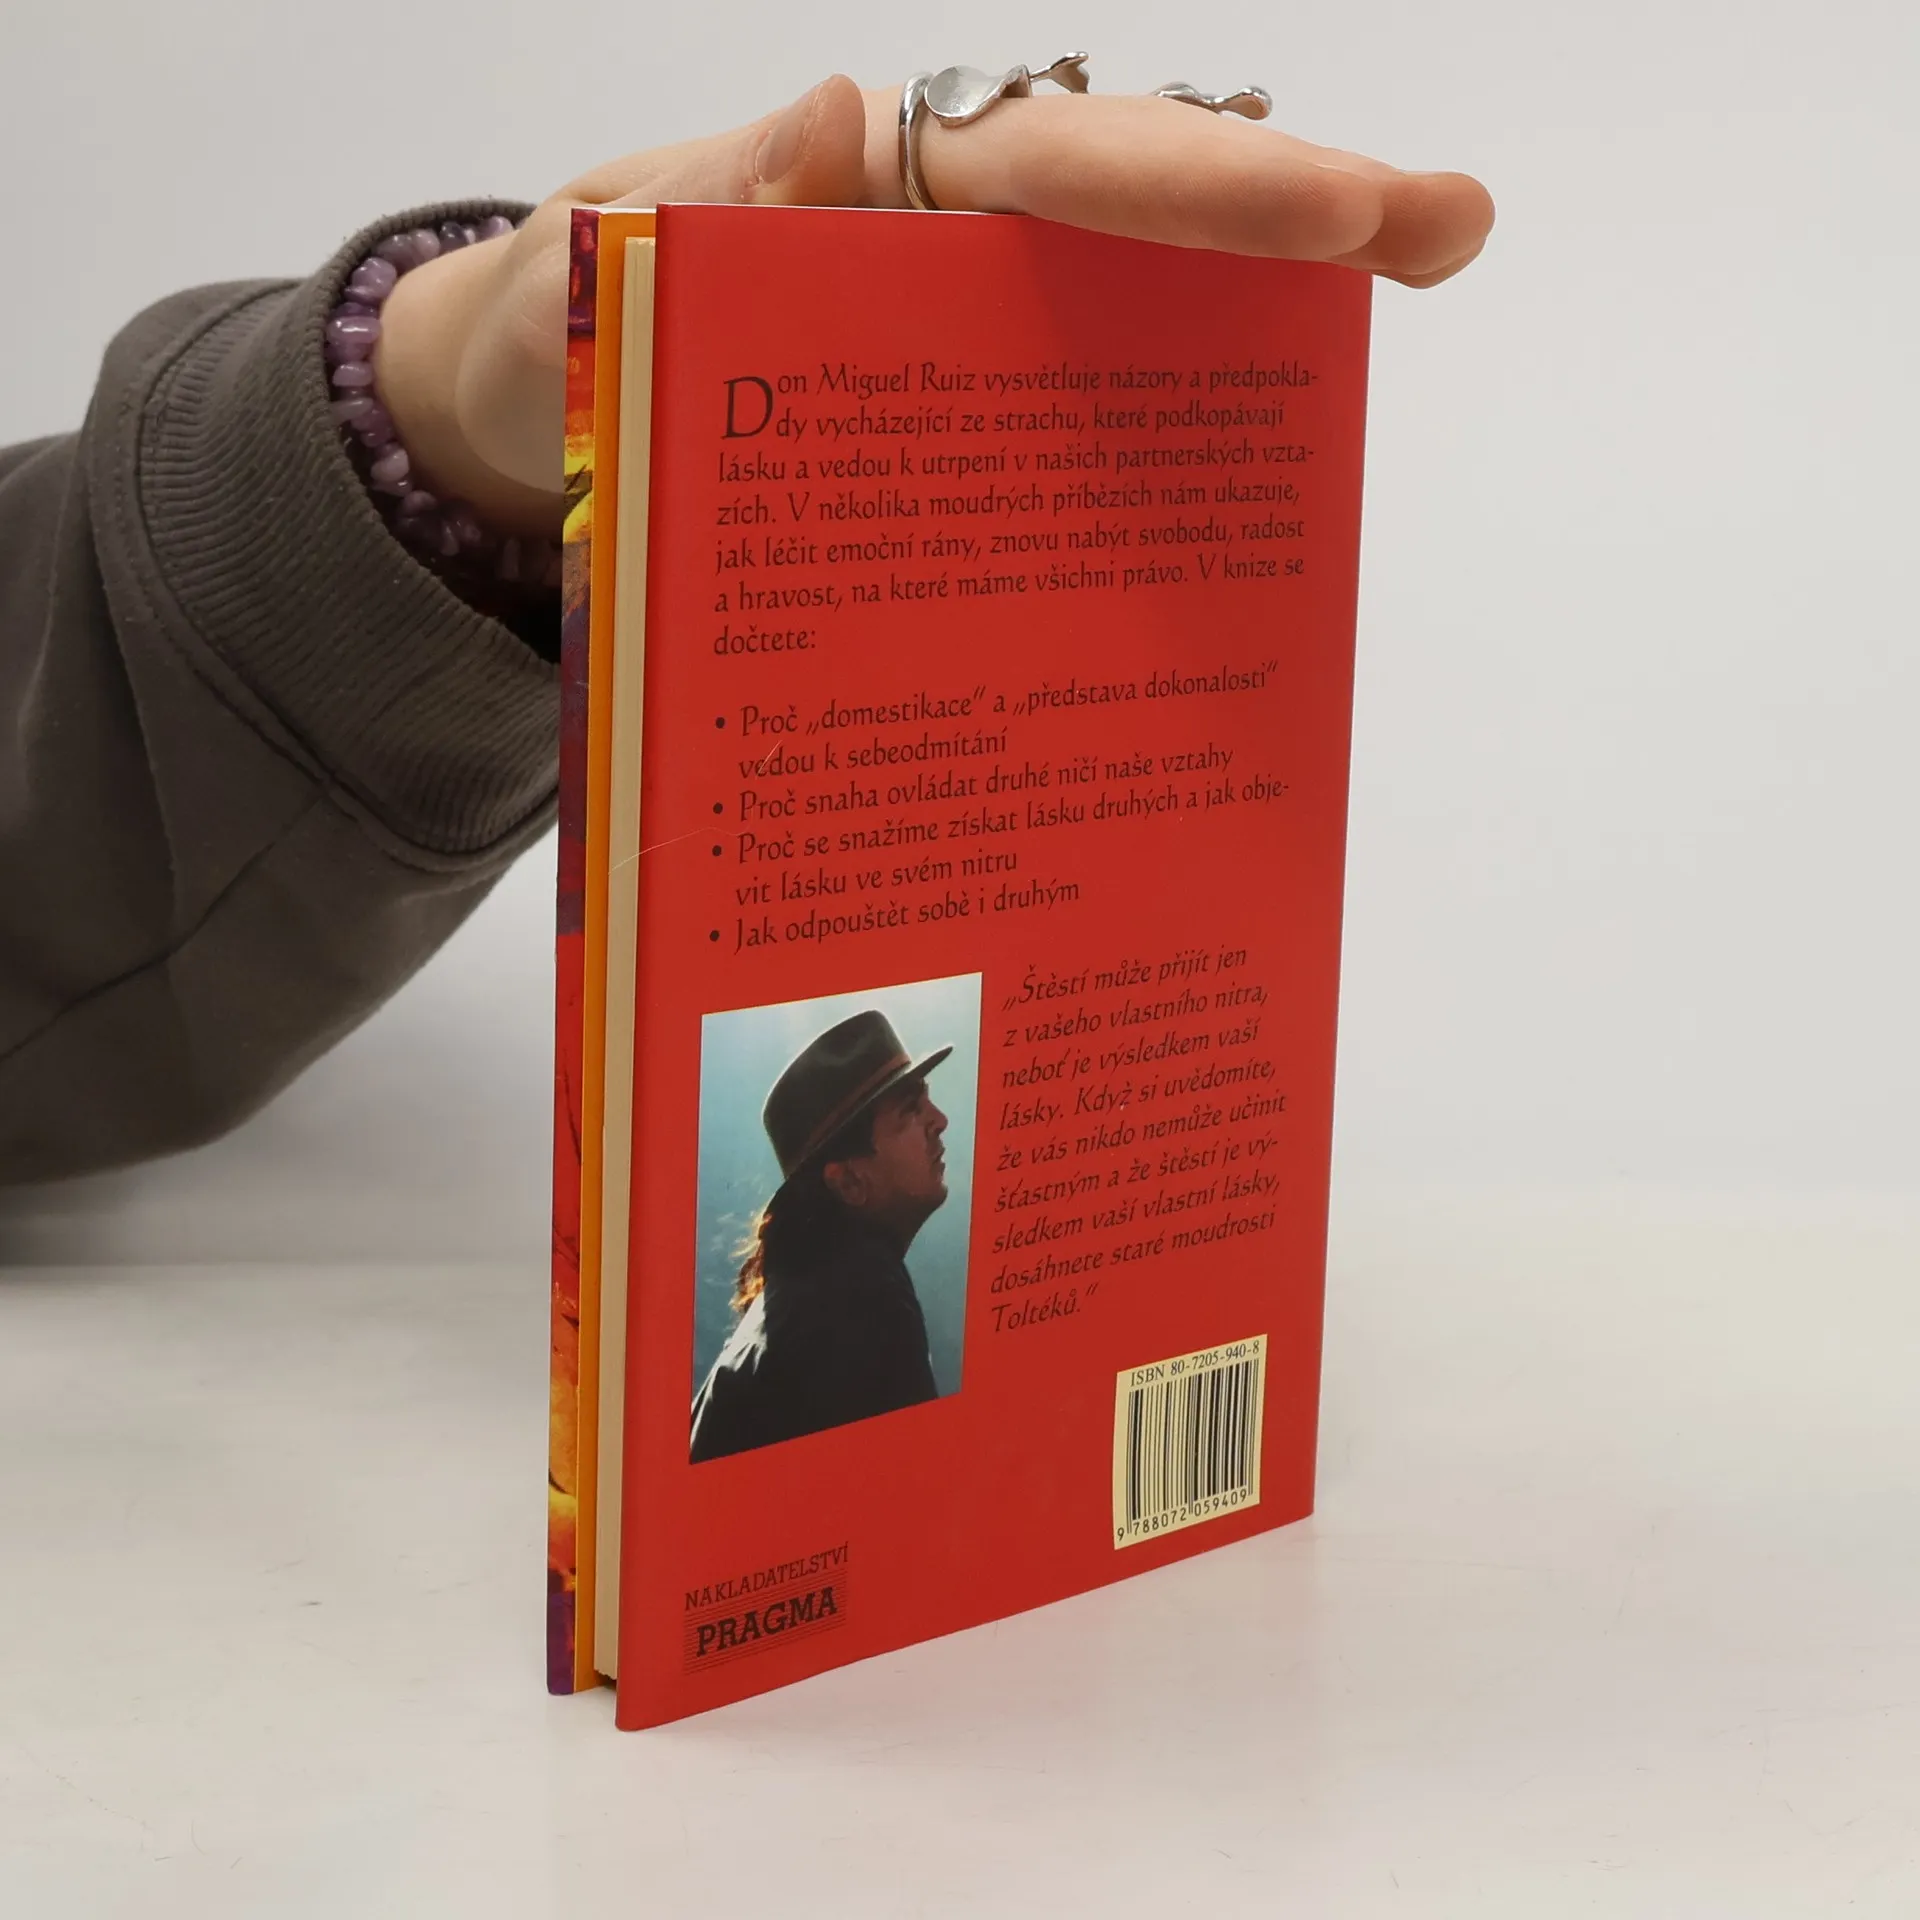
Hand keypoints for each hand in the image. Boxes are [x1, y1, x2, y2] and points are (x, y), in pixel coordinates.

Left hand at [376, 75, 1493, 536]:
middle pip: (1139, 220)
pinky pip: (1069, 435)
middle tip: (1452, 231)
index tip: (1337, 204)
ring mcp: (962, 348)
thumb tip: (843, 117)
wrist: (524, 435)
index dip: (1199, 184)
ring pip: (1132, 320)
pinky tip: (1245, 503)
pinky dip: (1159, 457)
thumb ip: (700, 206)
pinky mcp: (954, 440)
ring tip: (1396, 324)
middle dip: (1292, 218)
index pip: (1058, 168)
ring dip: (1259, 336)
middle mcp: (946, 253)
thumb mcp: (589, 265)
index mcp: (876, 191)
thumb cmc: (554, 334)